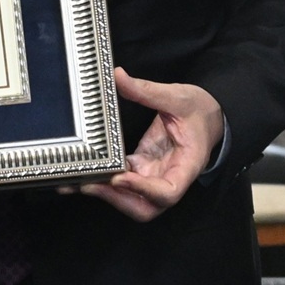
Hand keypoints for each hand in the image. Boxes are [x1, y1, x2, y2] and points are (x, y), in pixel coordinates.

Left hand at [77, 68, 224, 220]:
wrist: (208, 115)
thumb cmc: (199, 110)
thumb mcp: (176, 96)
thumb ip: (147, 90)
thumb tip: (118, 77)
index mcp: (187, 166)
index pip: (168, 192)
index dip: (143, 190)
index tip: (120, 177)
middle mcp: (170, 178)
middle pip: (145, 207)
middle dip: (116, 200)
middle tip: (89, 183)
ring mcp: (154, 176)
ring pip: (131, 200)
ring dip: (106, 194)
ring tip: (77, 182)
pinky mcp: (142, 168)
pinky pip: (122, 182)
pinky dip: (103, 181)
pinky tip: (82, 172)